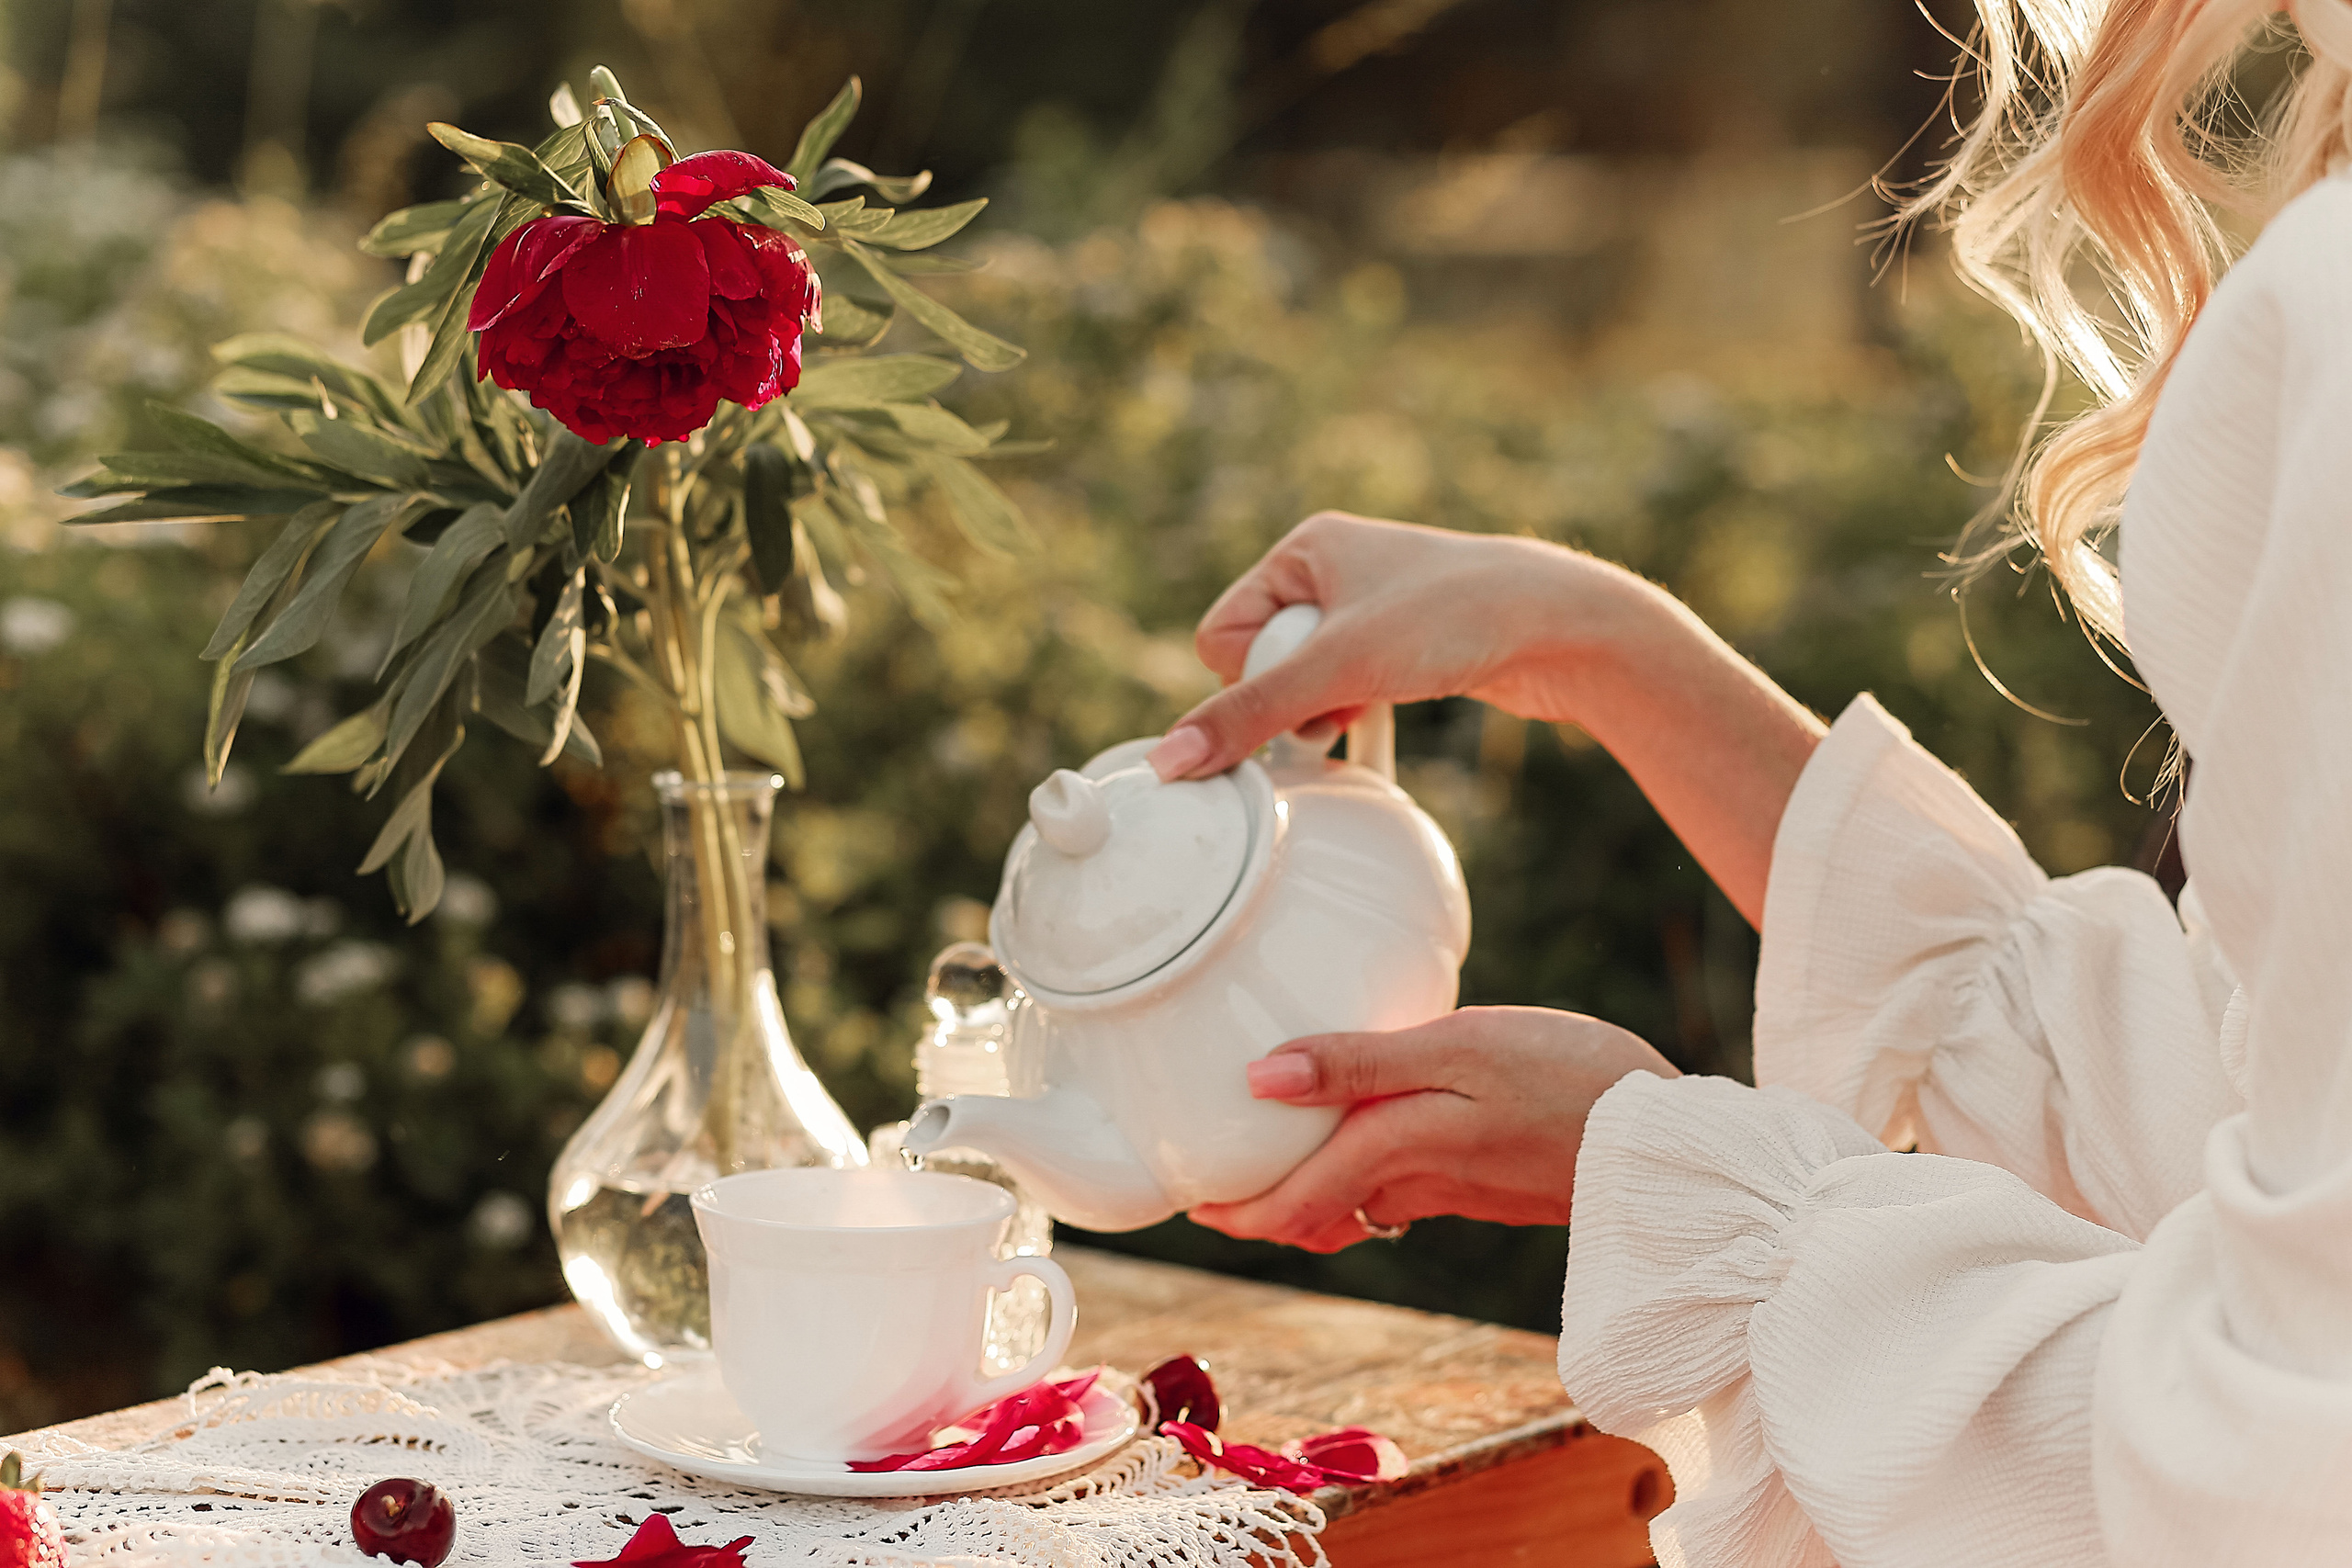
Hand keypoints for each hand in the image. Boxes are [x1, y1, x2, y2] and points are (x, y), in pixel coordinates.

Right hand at [1146, 510, 1824, 924]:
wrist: (1568, 628)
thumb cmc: (1457, 620)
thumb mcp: (1339, 667)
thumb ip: (1247, 716)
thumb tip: (1170, 763)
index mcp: (1306, 548)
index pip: (1221, 636)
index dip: (1256, 678)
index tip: (1312, 680)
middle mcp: (1333, 570)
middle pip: (1260, 664)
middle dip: (1295, 697)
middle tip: (1347, 695)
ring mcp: (1368, 611)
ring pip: (1302, 685)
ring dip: (1325, 711)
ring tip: (1371, 704)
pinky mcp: (1401, 648)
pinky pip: (1341, 693)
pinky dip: (1354, 713)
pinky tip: (1384, 716)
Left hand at [1187, 1006, 1679, 1252]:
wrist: (1670, 1141)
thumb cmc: (1569, 1077)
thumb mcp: (1459, 1047)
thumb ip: (1360, 1062)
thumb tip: (1261, 1077)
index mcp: (1398, 1148)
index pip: (1294, 1198)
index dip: (1236, 1209)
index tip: (1189, 1205)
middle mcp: (1418, 1183)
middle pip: (1319, 1211)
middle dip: (1263, 1209)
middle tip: (1213, 1192)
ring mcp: (1456, 1189)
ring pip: (1360, 1206)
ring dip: (1310, 1199)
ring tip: (1273, 1170)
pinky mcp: (1488, 1184)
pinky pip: (1404, 1195)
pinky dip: (1365, 1185)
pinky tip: (1365, 1153)